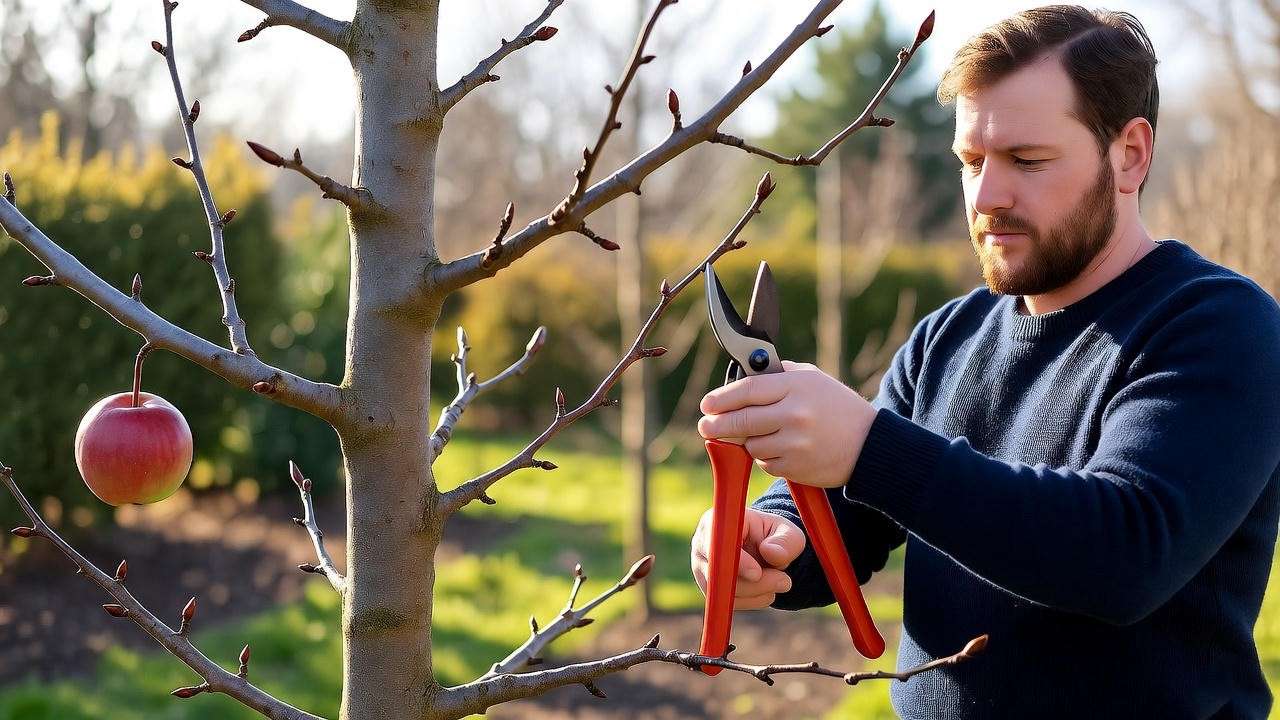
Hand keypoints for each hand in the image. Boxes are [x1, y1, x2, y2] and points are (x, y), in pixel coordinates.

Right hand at [690, 507, 804, 609]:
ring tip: (781, 583)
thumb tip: (771, 553)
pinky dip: (753, 601)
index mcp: (716, 522)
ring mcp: (702, 569)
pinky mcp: (710, 589)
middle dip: (753, 583)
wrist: (767, 549)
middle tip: (784, 582)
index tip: (757, 573)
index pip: (716, 543)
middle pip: (718, 573)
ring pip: (724, 592)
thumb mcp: (787, 532)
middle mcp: (702, 545)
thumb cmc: (774, 535)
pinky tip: (768, 591)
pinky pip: (729, 603)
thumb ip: (784, 541)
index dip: (734, 561)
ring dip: (757, 593)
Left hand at [698, 360, 876, 487]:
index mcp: (796, 386)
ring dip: (748, 442)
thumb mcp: (812, 379)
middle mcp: (794, 414)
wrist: (869, 444)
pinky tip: (783, 449)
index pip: (746, 390)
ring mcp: (795, 443)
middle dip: (717, 424)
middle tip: (706, 425)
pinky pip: (765, 463)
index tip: (707, 404)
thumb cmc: (837, 407)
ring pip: (750, 445)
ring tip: (763, 435)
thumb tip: (739, 378)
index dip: (720, 398)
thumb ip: (777, 376)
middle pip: (740, 420)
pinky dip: (766, 458)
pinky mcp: (796, 467)